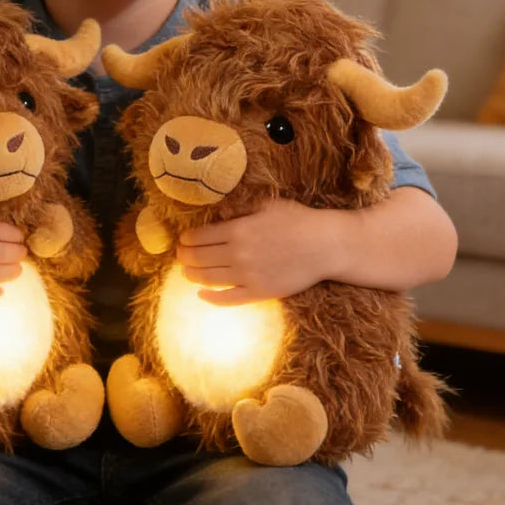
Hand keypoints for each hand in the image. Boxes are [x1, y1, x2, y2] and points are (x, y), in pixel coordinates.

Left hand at [176, 198, 341, 305]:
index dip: (187, 238)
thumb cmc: (297, 220)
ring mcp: (248, 276)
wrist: (325, 245)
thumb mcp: (266, 205)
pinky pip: (228, 299)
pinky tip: (201, 294)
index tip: (183, 239)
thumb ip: (239, 209)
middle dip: (184, 256)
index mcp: (238, 230)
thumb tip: (216, 213)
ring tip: (186, 271)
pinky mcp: (259, 293)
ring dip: (191, 275)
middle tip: (180, 254)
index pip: (200, 237)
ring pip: (208, 278)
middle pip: (199, 258)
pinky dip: (210, 298)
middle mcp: (238, 254)